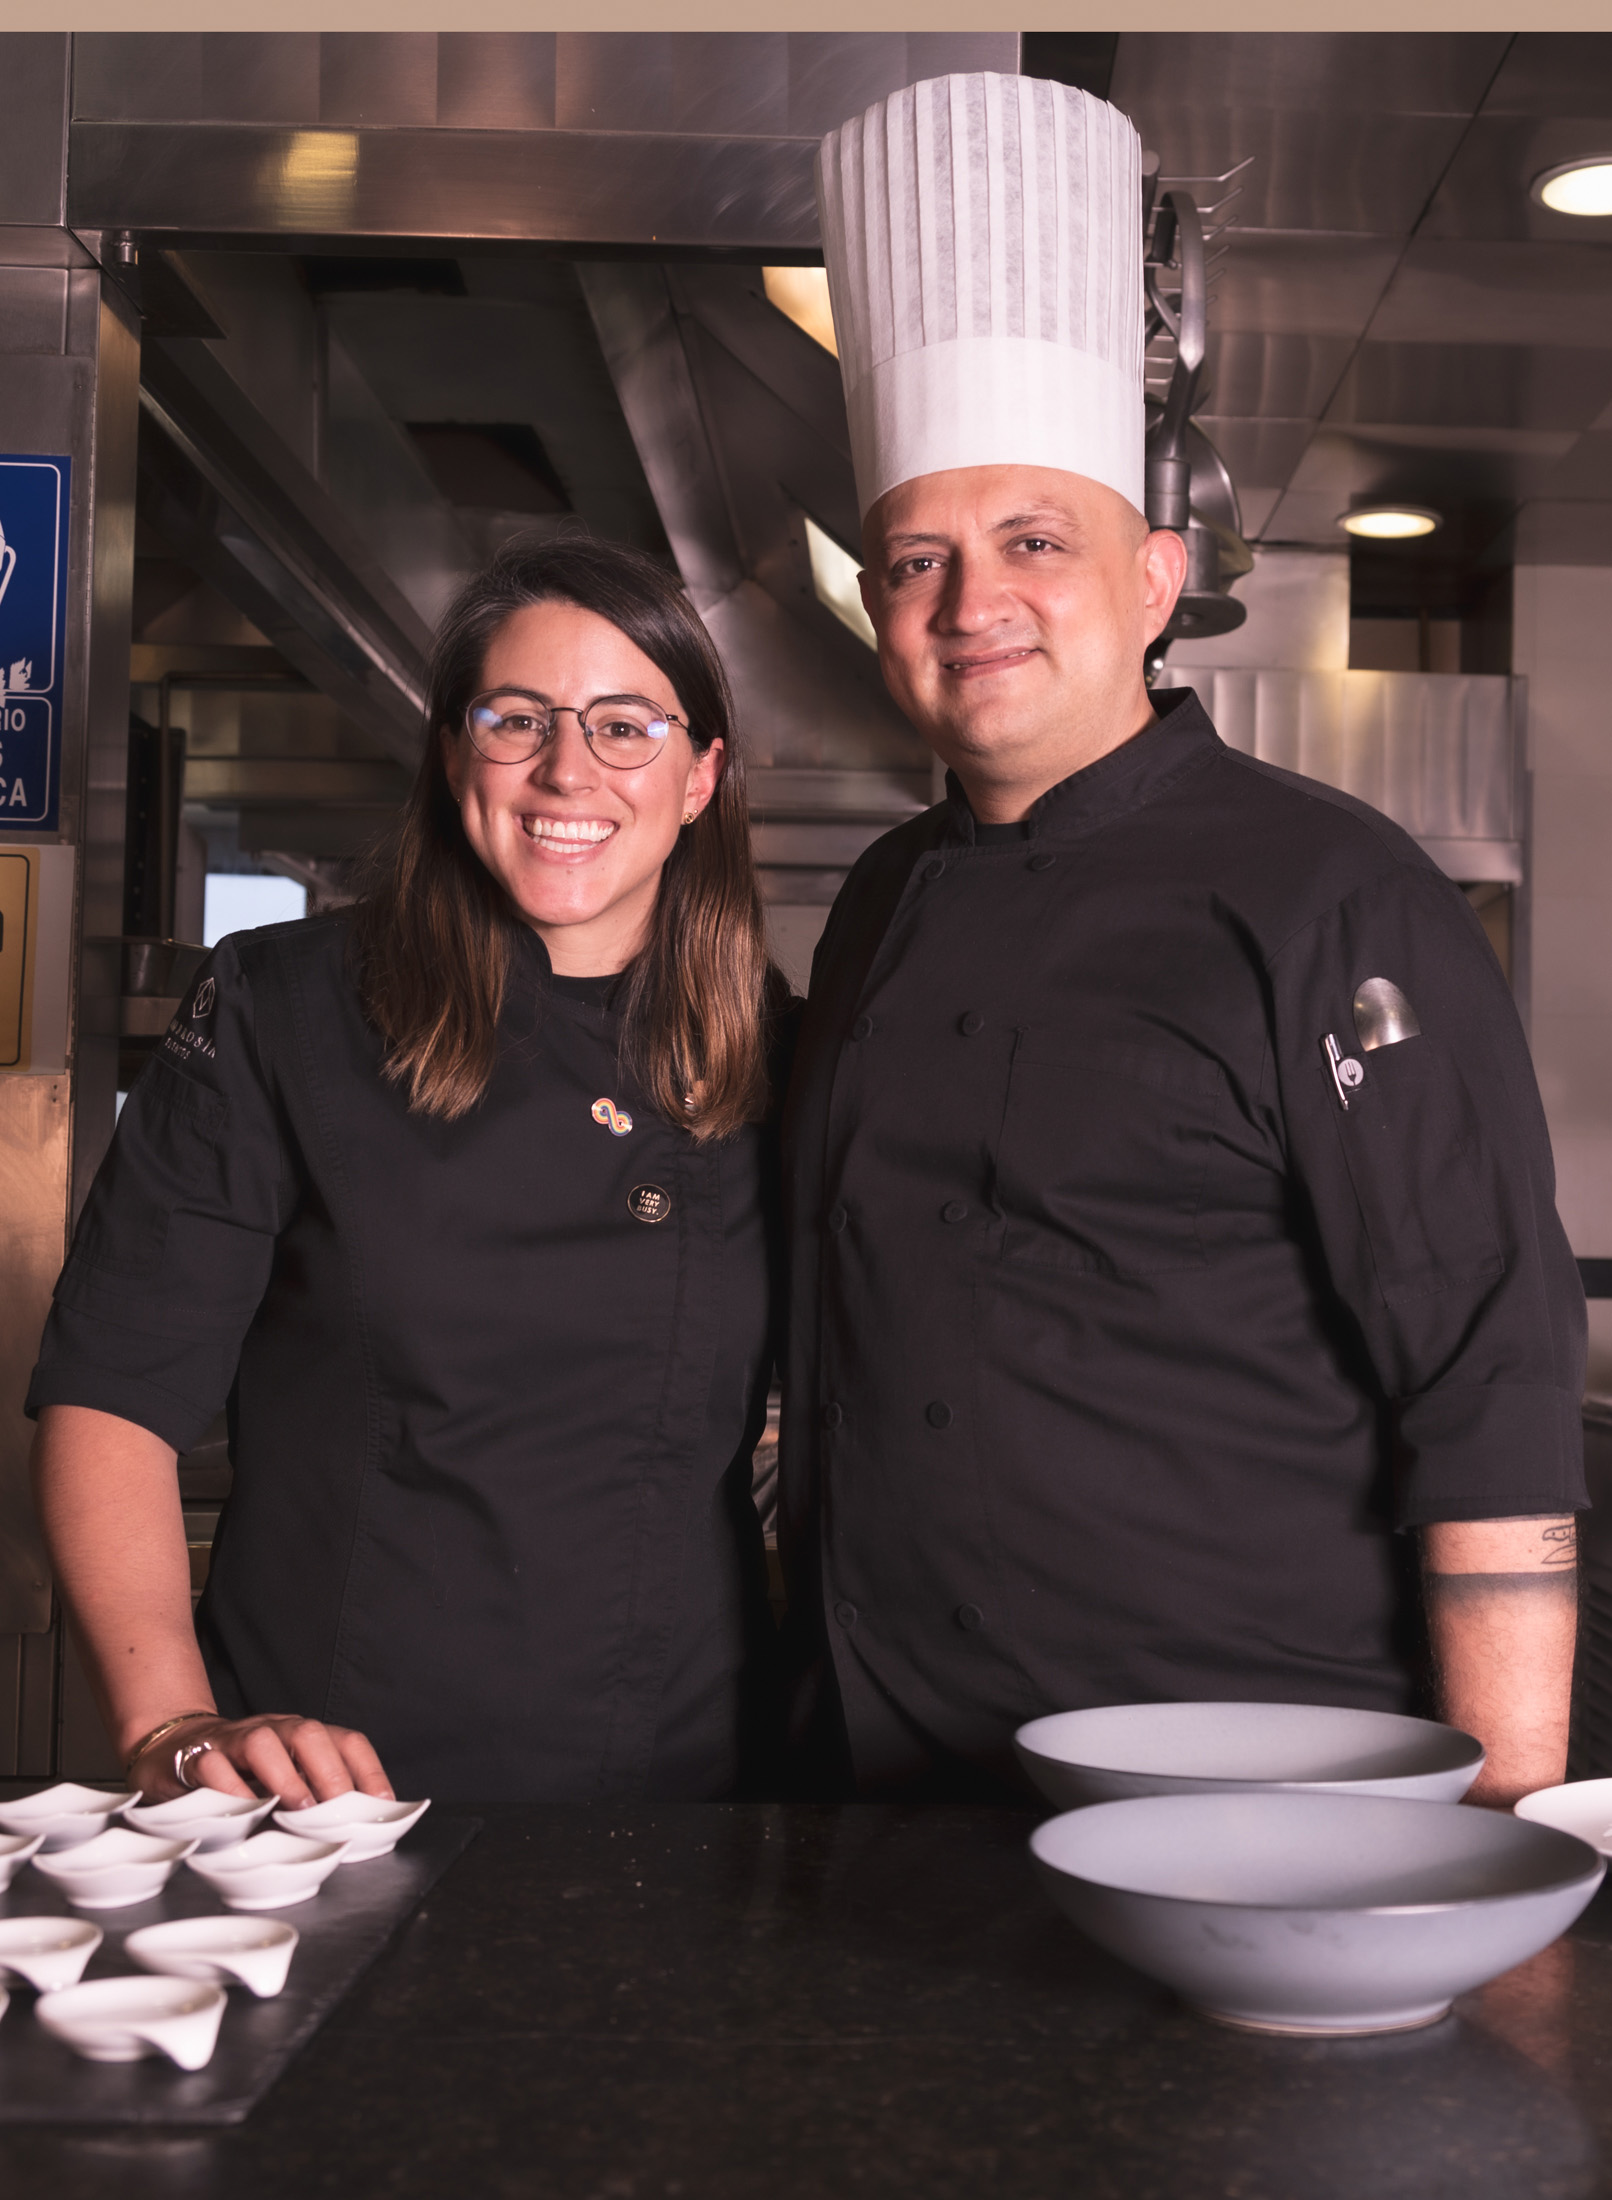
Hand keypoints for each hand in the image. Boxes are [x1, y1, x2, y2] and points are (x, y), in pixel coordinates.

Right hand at [128, 1712, 393, 1808]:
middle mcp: (273, 1731)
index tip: (383, 1805)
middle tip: (339, 1809)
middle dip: (330, 1771)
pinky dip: (230, 1788)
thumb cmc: (239, 1773)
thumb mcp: (281, 1781)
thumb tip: (355, 1831)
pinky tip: (243, 1812)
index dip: (369, 1770)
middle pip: (309, 1734)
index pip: (346, 1741)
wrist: (171, 1747)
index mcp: (301, 1736)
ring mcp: (234, 1741)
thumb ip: (312, 1798)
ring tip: (298, 1808)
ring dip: (285, 1776)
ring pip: (263, 1742)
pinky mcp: (197, 1757)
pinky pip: (214, 1766)